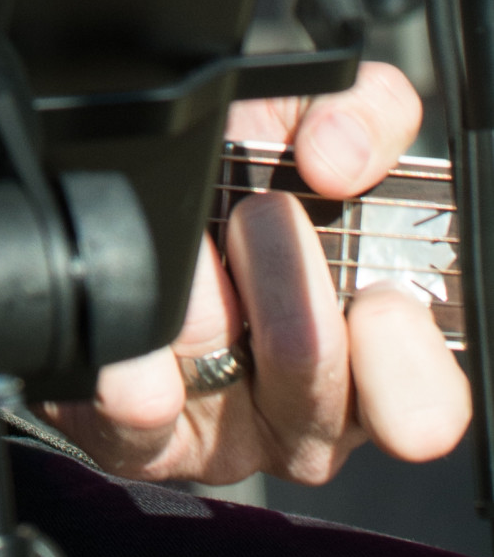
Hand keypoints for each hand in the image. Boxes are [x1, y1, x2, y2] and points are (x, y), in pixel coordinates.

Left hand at [40, 61, 469, 485]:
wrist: (136, 189)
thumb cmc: (249, 171)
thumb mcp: (315, 124)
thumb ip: (361, 115)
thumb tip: (341, 155)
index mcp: (379, 354)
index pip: (423, 403)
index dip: (405, 360)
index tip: (381, 303)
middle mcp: (312, 409)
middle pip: (312, 367)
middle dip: (285, 278)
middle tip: (261, 214)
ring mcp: (227, 431)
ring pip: (221, 371)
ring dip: (202, 287)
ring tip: (191, 238)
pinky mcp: (142, 441)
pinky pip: (135, 414)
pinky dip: (133, 366)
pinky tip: (136, 340)